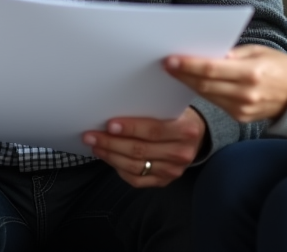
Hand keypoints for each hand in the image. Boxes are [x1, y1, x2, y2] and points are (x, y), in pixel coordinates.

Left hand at [81, 107, 205, 187]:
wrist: (195, 136)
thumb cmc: (177, 116)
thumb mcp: (171, 106)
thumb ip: (151, 108)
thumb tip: (116, 106)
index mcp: (185, 129)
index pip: (153, 130)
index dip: (130, 128)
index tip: (109, 124)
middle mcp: (181, 152)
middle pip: (140, 150)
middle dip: (111, 142)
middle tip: (91, 136)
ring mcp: (173, 170)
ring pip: (135, 166)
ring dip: (110, 156)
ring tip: (95, 146)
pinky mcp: (164, 181)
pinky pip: (136, 179)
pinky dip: (119, 168)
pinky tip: (108, 158)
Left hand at [164, 44, 286, 122]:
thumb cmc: (278, 66)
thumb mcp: (258, 51)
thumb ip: (232, 53)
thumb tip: (206, 53)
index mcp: (252, 73)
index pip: (212, 70)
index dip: (189, 66)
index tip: (170, 60)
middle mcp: (246, 94)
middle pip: (205, 85)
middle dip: (183, 75)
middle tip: (166, 65)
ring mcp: (242, 109)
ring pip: (207, 96)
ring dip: (188, 84)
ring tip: (174, 72)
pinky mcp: (240, 118)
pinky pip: (215, 103)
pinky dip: (202, 93)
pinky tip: (191, 83)